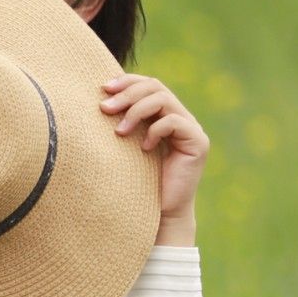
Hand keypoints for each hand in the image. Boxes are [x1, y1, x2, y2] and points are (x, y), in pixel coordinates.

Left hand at [99, 71, 209, 226]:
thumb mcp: (125, 147)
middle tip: (105, 108)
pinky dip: (154, 131)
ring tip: (119, 131)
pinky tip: (144, 149)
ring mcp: (192, 129)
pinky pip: (174, 122)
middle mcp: (181, 117)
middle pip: (156, 87)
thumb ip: (122, 123)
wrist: (160, 214)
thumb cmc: (137, 183)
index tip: (103, 89)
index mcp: (165, 114)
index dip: (128, 81)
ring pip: (164, 100)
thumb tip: (99, 99)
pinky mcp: (198, 143)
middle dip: (128, 94)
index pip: (149, 85)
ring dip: (136, 111)